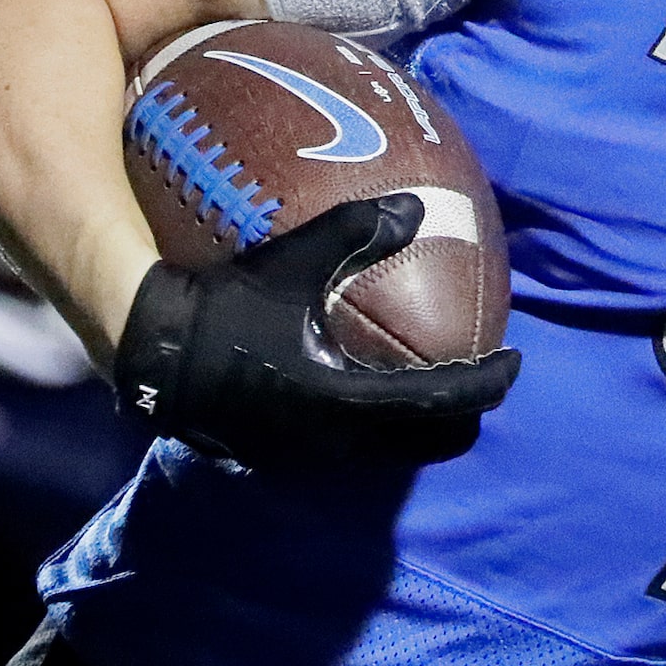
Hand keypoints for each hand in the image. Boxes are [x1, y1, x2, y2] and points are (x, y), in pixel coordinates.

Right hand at [115, 193, 519, 469]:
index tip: (515, 361)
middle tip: (482, 374)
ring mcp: (308, 458)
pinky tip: (374, 390)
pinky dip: (381, 426)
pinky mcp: (283, 458)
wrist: (149, 355)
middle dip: (464, 413)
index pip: (443, 401)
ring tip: (438, 381)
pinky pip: (354, 450)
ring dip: (422, 423)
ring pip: (392, 452)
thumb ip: (356, 232)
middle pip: (429, 442)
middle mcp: (336, 443)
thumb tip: (417, 206)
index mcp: (348, 403)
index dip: (488, 383)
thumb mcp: (293, 262)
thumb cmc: (224, 307)